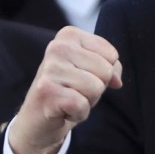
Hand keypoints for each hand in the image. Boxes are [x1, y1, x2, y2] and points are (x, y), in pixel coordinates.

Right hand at [9, 26, 121, 153]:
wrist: (38, 118)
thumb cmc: (70, 89)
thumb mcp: (94, 71)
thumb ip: (112, 67)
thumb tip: (116, 81)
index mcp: (69, 35)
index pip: (111, 55)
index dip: (103, 73)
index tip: (83, 77)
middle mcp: (57, 47)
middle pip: (105, 71)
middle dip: (96, 87)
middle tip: (75, 91)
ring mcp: (50, 69)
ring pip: (96, 88)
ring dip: (88, 101)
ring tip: (69, 99)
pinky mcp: (46, 91)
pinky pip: (82, 104)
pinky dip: (79, 113)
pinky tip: (64, 110)